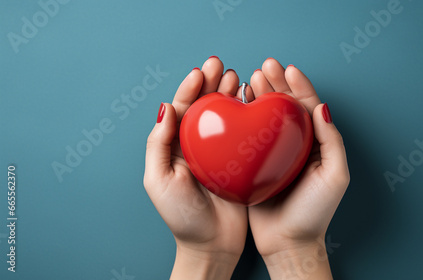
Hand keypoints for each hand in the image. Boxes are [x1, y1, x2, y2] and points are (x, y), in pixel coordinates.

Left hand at [143, 57, 249, 279]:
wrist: (212, 245)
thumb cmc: (182, 217)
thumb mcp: (159, 181)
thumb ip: (158, 144)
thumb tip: (165, 108)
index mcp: (177, 147)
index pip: (182, 109)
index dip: (190, 88)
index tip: (200, 72)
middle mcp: (199, 145)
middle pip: (204, 106)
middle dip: (210, 83)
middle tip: (220, 66)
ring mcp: (221, 152)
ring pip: (225, 115)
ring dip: (228, 93)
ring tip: (236, 76)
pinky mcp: (241, 161)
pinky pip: (243, 132)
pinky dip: (246, 114)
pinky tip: (250, 99)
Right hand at [248, 58, 349, 278]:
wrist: (288, 242)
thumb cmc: (315, 212)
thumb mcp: (334, 177)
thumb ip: (332, 142)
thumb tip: (322, 106)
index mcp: (314, 144)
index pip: (307, 107)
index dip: (298, 85)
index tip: (288, 69)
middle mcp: (293, 144)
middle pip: (284, 106)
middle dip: (276, 83)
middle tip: (264, 67)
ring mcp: (271, 153)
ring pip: (265, 116)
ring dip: (259, 95)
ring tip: (250, 78)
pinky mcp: (253, 164)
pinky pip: (248, 136)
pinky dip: (244, 117)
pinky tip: (238, 104)